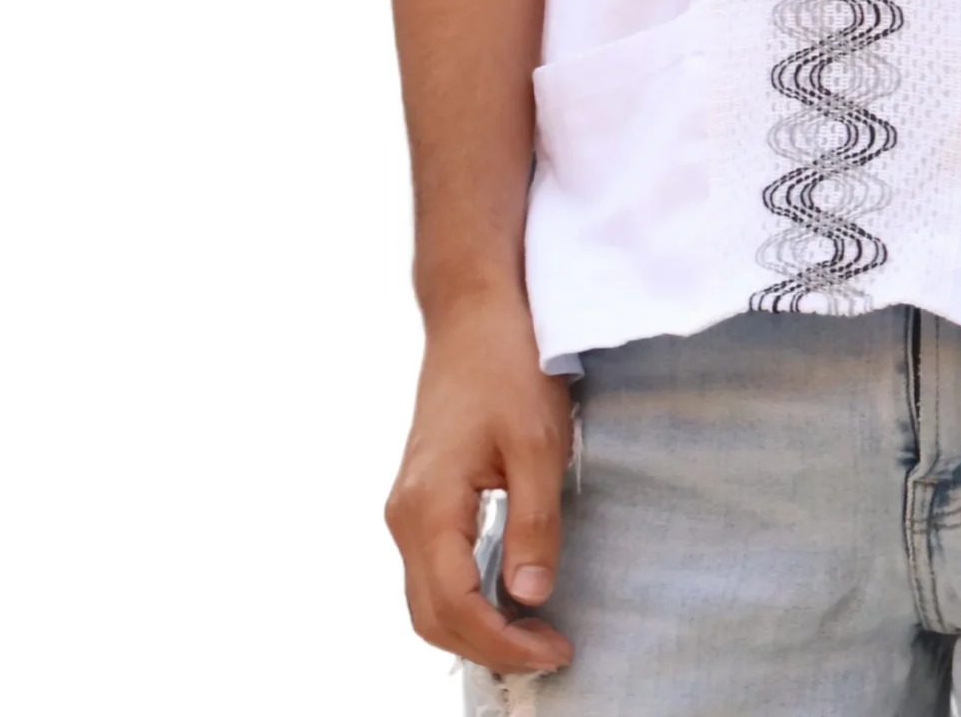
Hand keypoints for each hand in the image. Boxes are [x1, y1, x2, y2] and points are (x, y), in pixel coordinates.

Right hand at [384, 291, 575, 678]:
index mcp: (427, 507)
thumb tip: (530, 596)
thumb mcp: (537, 443)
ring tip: (532, 634)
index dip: (504, 642)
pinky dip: (464, 597)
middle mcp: (405, 514)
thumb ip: (533, 523)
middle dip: (487, 647)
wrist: (475, 309)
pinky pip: (432, 568)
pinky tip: (505, 595)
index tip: (555, 649)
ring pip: (427, 596)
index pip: (455, 607)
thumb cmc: (508, 365)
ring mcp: (408, 504)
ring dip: (473, 628)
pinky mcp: (422, 494)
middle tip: (548, 652)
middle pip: (431, 615)